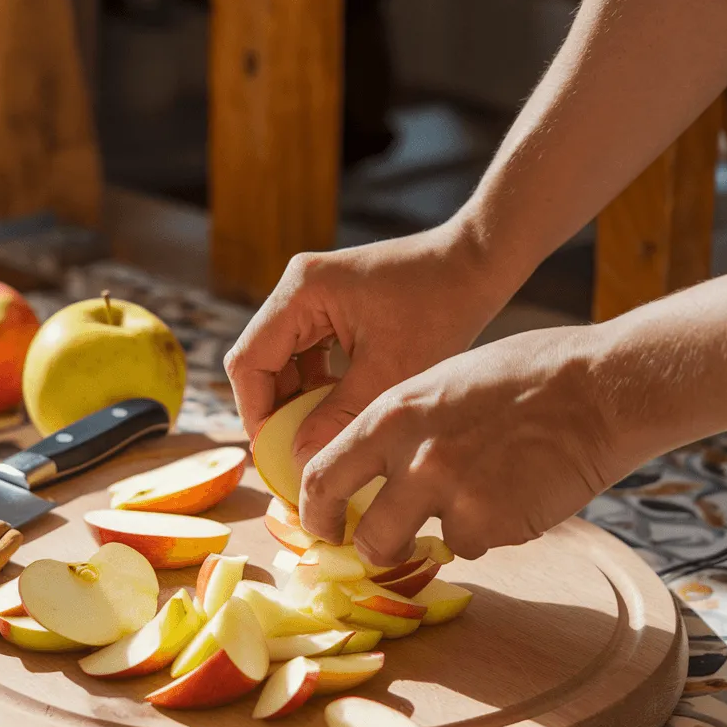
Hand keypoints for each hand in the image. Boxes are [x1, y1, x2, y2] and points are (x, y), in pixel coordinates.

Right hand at [224, 220, 507, 463]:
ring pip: (283, 361)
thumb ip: (339, 418)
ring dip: (298, 401)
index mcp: (301, 291)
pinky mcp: (333, 306)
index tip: (276, 454)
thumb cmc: (440, 307)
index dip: (256, 413)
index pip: (249, 360)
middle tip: (297, 454)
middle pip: (261, 361)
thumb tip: (301, 462)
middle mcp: (298, 288)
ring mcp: (314, 295)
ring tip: (321, 436)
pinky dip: (317, 386)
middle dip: (277, 411)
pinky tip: (342, 411)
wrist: (477, 265)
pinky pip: (308, 354)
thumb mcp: (389, 372)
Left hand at [298, 325, 624, 565]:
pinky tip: (515, 494)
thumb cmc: (527, 374)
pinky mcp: (494, 523)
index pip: (322, 474)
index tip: (322, 525)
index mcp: (393, 414)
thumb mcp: (443, 382)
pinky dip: (487, 530)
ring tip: (474, 501)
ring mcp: (453, 494)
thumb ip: (404, 426)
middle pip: (365, 535)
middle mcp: (414, 457)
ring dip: (436, 538)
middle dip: (369, 551)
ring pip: (420, 547)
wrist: (599, 387)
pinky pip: (473, 544)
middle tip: (379, 551)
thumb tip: (376, 466)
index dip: (315, 510)